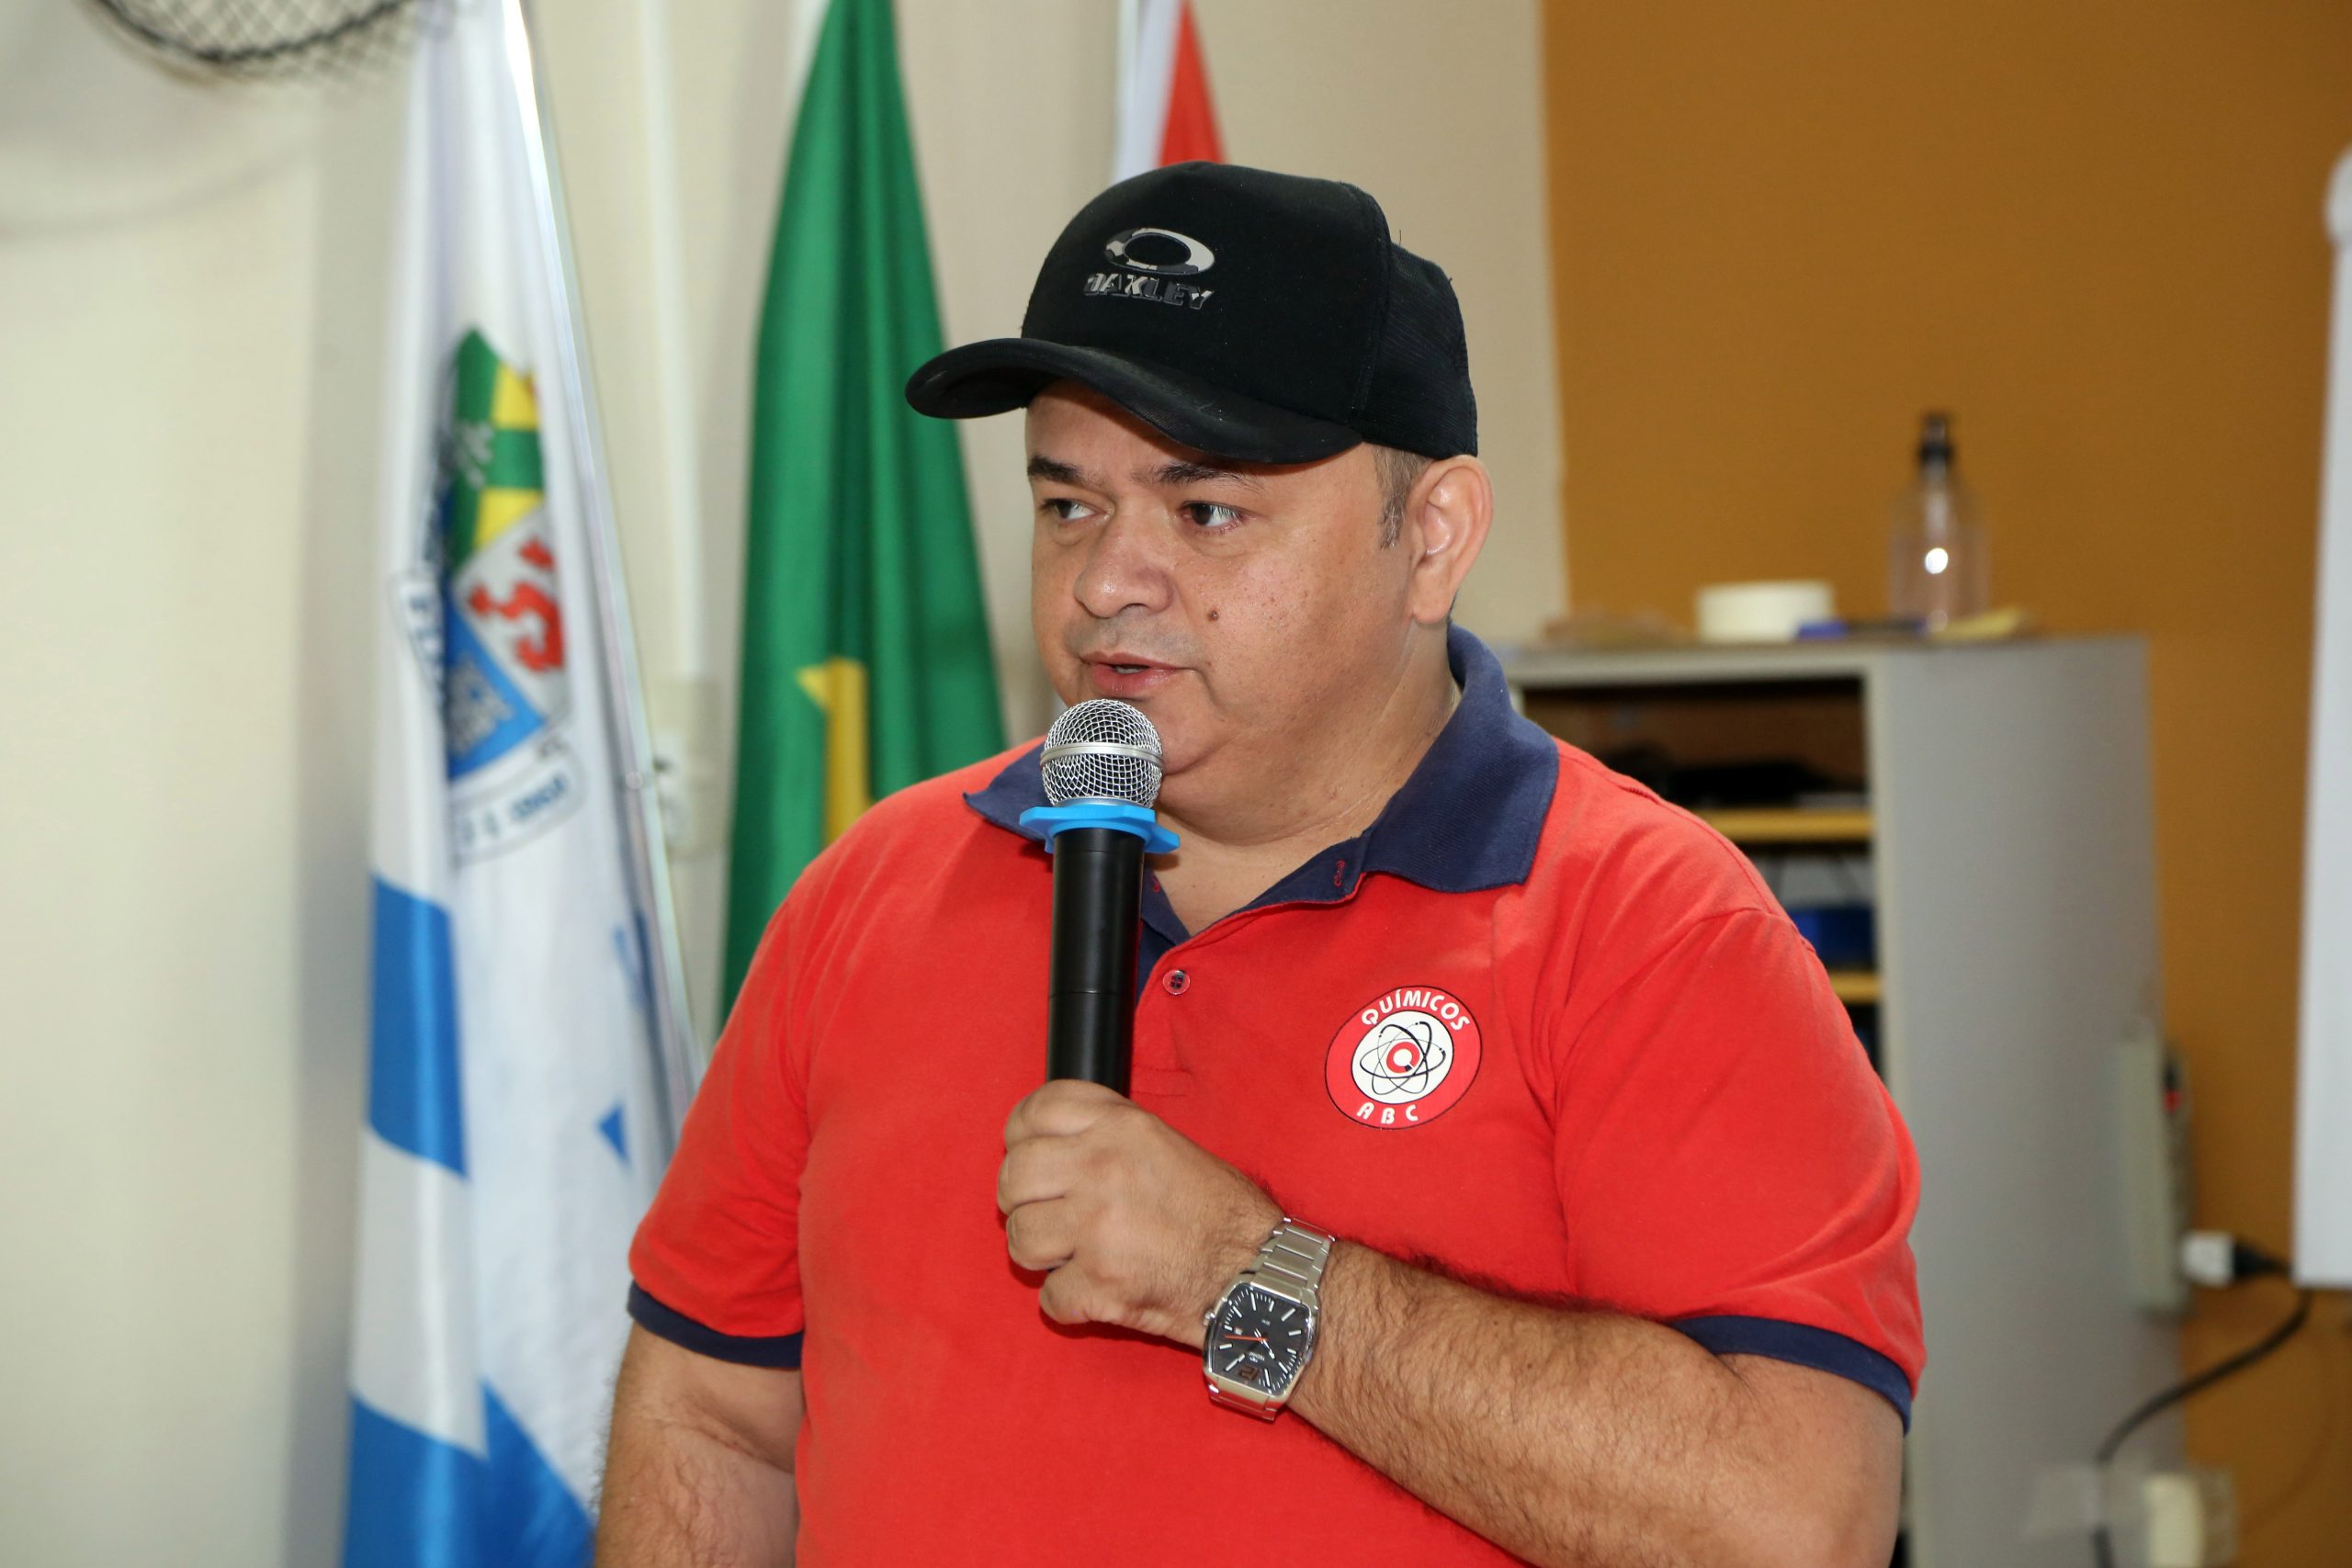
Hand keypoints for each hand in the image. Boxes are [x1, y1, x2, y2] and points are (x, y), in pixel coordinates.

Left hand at [997, 1079, 1280, 1346]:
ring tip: (1073, 1255)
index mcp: (1120, 1127)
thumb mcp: (1166, 1143)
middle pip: (1013, 1177)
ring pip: (1020, 1239)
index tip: (1029, 1153)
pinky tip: (1098, 1292)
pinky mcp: (1098, 1285)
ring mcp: (1096, 1228)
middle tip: (1049, 1214)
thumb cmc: (1220, 1213)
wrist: (1257, 1272)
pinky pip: (1049, 1297)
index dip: (1021, 1135)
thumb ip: (1106, 1137)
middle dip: (1022, 1201)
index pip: (1036, 1112)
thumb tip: (1052, 1146)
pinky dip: (1071, 1302)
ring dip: (1041, 1255)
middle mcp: (1101, 1169)